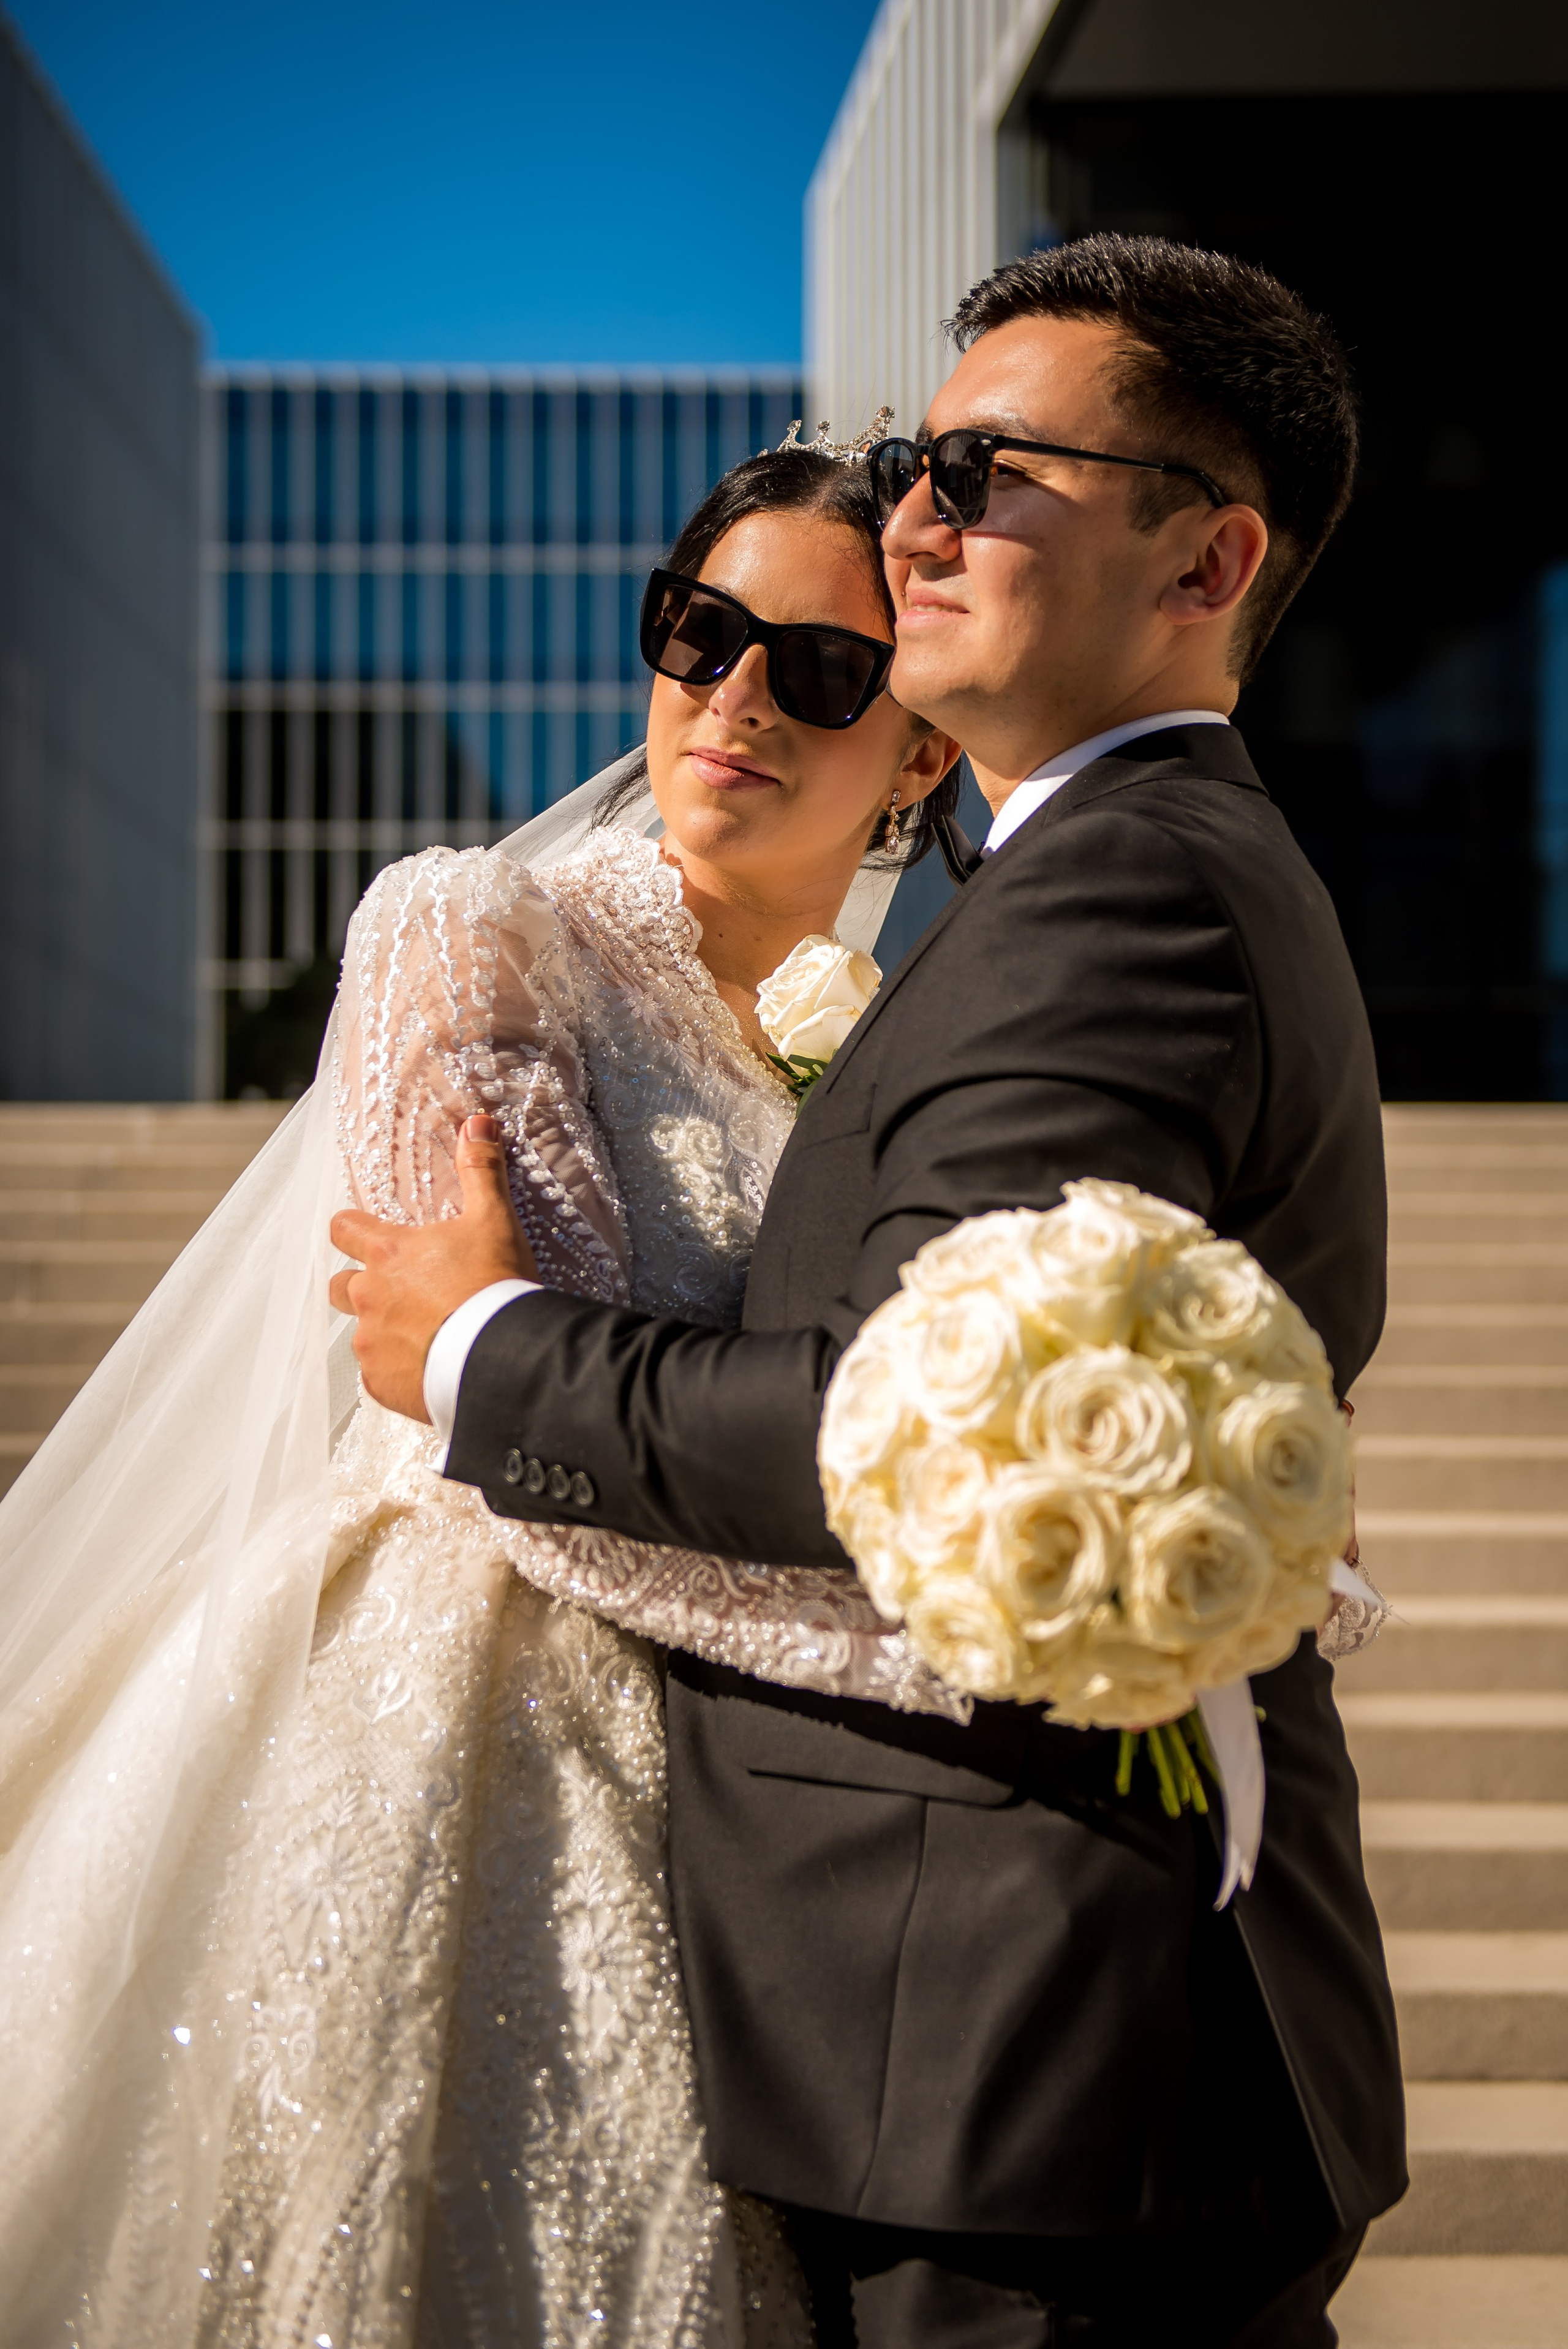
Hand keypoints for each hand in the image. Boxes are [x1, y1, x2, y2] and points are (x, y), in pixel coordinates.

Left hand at [328, 1114, 537, 1420]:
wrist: (501, 1357)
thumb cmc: (494, 1283)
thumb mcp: (495, 1220)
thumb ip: (482, 1170)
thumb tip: (477, 1121)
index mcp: (388, 1253)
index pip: (342, 1228)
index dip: (351, 1228)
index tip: (366, 1233)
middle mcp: (367, 1297)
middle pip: (338, 1285)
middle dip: (359, 1285)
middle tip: (401, 1290)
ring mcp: (371, 1343)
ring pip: (362, 1333)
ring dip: (385, 1330)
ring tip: (426, 1335)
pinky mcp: (381, 1383)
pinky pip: (379, 1375)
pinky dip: (398, 1370)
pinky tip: (429, 1369)